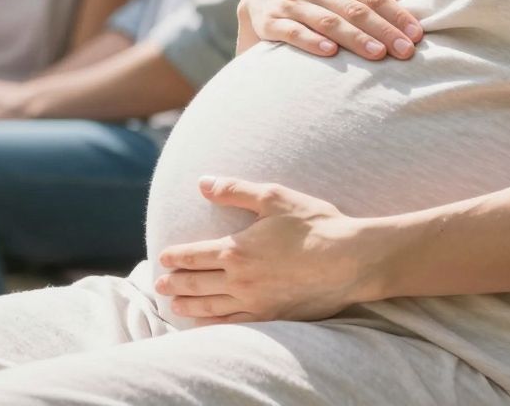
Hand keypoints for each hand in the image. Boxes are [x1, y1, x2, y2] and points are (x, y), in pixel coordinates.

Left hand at [154, 177, 374, 323]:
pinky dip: (215, 325)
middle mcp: (240, 280)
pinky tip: (207, 324)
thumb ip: (235, 190)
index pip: (195, 255)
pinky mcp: (273, 317)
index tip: (164, 258)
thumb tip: (202, 182)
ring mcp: (255, 302)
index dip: (176, 257)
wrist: (350, 260)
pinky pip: (235, 325)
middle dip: (175, 283)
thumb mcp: (274, 198)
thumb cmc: (314, 225)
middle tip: (159, 284)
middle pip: (197, 284)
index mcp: (237, 250)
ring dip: (188, 305)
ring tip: (174, 305)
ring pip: (211, 307)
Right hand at [240, 0, 420, 59]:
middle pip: (355, 10)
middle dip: (383, 31)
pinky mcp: (271, 21)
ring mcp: (291, 2)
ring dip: (355, 39)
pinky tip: (330, 52)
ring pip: (328, 22)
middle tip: (406, 51)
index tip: (416, 35)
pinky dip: (311, 42)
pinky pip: (293, 32)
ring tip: (378, 55)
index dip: (396, 14)